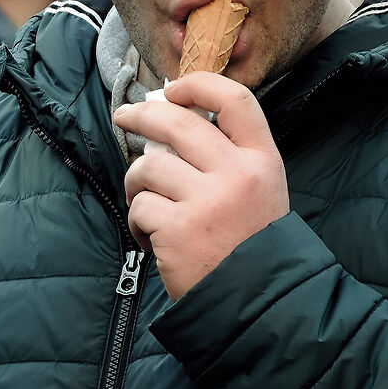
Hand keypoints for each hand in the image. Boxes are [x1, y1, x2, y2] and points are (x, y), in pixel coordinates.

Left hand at [110, 72, 290, 297]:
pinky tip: (151, 237)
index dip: (198, 85)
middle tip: (125, 116)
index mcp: (262, 161)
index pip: (235, 100)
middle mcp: (237, 174)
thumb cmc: (252, 244)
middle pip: (178, 121)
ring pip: (149, 165)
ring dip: (136, 181)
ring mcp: (207, 201)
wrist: (261, 303)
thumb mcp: (260, 192)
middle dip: (143, 114)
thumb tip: (170, 118)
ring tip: (144, 201)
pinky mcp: (178, 229)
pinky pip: (140, 206)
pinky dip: (137, 221)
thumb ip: (227, 157)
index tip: (172, 89)